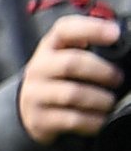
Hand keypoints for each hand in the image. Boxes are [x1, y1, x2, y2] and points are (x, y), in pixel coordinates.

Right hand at [26, 12, 123, 145]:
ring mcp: (35, 94)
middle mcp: (38, 68)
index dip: (91, 29)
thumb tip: (124, 45)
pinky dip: (92, 120)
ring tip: (109, 102)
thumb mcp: (68, 56)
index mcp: (50, 47)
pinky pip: (70, 119)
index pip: (65, 29)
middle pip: (71, 63)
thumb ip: (90, 48)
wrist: (29, 108)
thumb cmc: (61, 78)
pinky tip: (100, 119)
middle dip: (102, 71)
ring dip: (99, 99)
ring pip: (72, 94)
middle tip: (118, 79)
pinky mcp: (38, 119)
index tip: (115, 34)